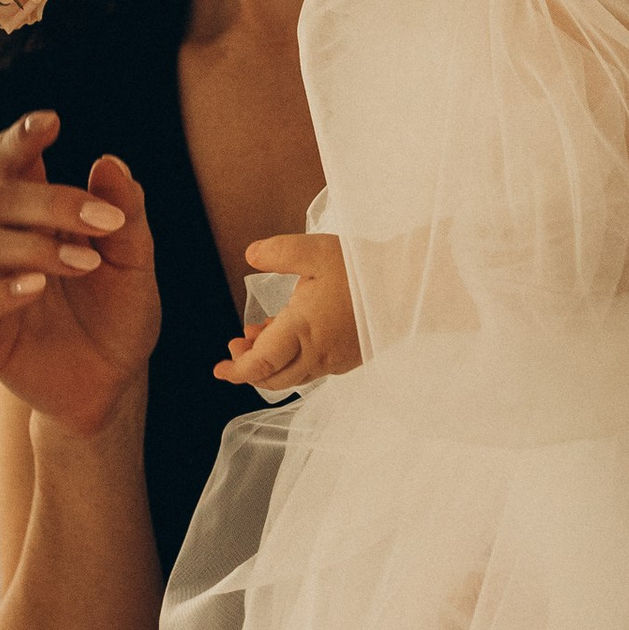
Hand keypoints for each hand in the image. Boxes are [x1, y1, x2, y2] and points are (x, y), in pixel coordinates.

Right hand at [0, 113, 160, 438]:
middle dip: (53, 202)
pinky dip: (4, 288)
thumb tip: (109, 160)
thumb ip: (126, 214)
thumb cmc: (119, 316)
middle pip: (2, 198)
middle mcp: (6, 242)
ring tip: (83, 264)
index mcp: (40, 217)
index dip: (22, 138)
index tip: (52, 122)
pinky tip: (38, 287)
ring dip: (32, 246)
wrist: (112, 385)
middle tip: (105, 223)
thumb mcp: (136, 263)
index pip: (15, 164)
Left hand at [215, 233, 358, 394]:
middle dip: (248, 367)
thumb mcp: (315, 252)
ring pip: (292, 375)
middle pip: (272, 378)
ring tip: (260, 332)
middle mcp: (317, 354)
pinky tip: (291, 331)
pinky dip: (293, 358)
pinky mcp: (348, 359)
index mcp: (302, 331)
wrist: (409, 287)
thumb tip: (250, 254)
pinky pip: (311, 368)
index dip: (236, 371)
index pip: (260, 364)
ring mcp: (335, 361)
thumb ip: (278, 252)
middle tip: (237, 343)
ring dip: (271, 361)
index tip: (219, 369)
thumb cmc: (363, 270)